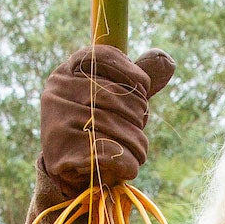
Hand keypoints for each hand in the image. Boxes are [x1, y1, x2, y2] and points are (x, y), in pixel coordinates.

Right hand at [34, 45, 176, 211]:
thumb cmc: (92, 125)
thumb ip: (135, 80)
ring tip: (141, 150)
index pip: (102, 56)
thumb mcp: (110, 98)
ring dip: (138, 142)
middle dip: (139, 113)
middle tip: (141, 127)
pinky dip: (129, 162)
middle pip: (114, 94)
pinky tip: (131, 165)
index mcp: (65, 72)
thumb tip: (167, 60)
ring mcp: (58, 122)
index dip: (131, 71)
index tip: (144, 88)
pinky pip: (111, 153)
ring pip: (115, 126)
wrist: (65, 166)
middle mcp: (58, 92)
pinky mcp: (63, 153)